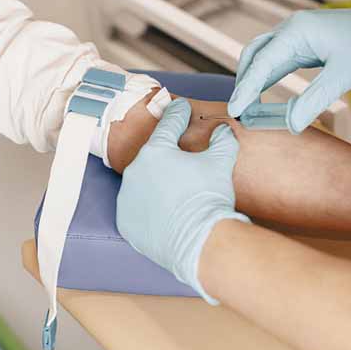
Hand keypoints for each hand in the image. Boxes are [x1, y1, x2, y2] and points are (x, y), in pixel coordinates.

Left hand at [117, 98, 249, 303]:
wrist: (199, 242)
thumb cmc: (208, 199)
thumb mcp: (220, 163)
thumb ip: (222, 141)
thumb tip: (224, 130)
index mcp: (156, 151)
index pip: (168, 126)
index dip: (178, 114)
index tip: (180, 107)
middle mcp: (135, 171)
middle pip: (153, 157)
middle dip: (167, 156)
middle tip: (182, 160)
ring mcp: (127, 197)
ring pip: (142, 183)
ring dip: (156, 183)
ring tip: (175, 193)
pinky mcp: (126, 221)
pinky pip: (137, 209)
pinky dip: (148, 208)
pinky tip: (163, 212)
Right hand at [228, 0, 350, 132]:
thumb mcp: (344, 75)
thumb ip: (314, 100)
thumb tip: (291, 124)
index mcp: (297, 30)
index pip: (262, 62)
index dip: (246, 88)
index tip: (236, 109)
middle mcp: (292, 28)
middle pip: (254, 55)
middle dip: (243, 82)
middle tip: (239, 110)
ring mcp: (297, 34)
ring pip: (264, 57)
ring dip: (254, 79)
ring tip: (247, 105)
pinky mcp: (305, 43)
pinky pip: (278, 60)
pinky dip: (268, 77)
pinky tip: (264, 94)